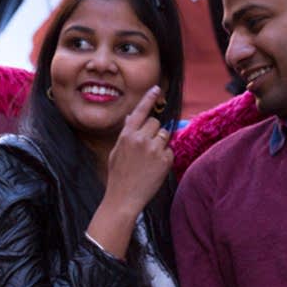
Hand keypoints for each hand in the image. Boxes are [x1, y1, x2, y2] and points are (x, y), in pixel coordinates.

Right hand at [102, 86, 172, 216]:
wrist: (124, 198)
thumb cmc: (118, 176)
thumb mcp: (116, 152)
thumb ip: (126, 133)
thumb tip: (132, 117)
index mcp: (126, 135)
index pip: (140, 111)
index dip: (149, 98)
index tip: (157, 88)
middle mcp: (140, 139)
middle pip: (155, 122)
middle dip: (153, 131)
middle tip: (147, 147)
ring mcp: (153, 149)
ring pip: (164, 135)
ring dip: (160, 143)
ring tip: (149, 160)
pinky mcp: (164, 160)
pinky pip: (169, 150)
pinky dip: (165, 157)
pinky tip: (154, 168)